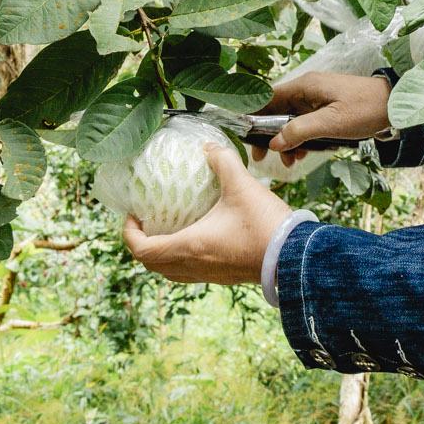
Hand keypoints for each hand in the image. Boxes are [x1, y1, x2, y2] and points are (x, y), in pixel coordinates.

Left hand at [120, 141, 293, 285]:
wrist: (294, 257)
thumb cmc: (264, 224)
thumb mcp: (241, 186)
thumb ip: (222, 161)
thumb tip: (209, 145)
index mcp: (189, 247)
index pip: (142, 250)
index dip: (129, 233)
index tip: (133, 214)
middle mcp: (194, 266)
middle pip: (152, 265)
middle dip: (142, 244)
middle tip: (146, 221)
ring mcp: (209, 276)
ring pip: (171, 272)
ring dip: (161, 254)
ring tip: (168, 228)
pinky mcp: (223, 277)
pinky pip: (189, 273)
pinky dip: (181, 259)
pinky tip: (196, 236)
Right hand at [249, 70, 392, 164]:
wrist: (395, 107)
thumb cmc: (364, 109)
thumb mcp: (331, 123)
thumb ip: (300, 131)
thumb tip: (274, 142)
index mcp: (305, 86)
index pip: (267, 97)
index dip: (252, 114)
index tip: (242, 134)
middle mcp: (307, 91)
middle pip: (276, 111)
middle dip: (267, 134)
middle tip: (259, 157)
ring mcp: (316, 100)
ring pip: (290, 121)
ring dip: (286, 141)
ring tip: (287, 163)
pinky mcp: (326, 111)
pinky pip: (304, 125)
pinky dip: (300, 140)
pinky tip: (301, 156)